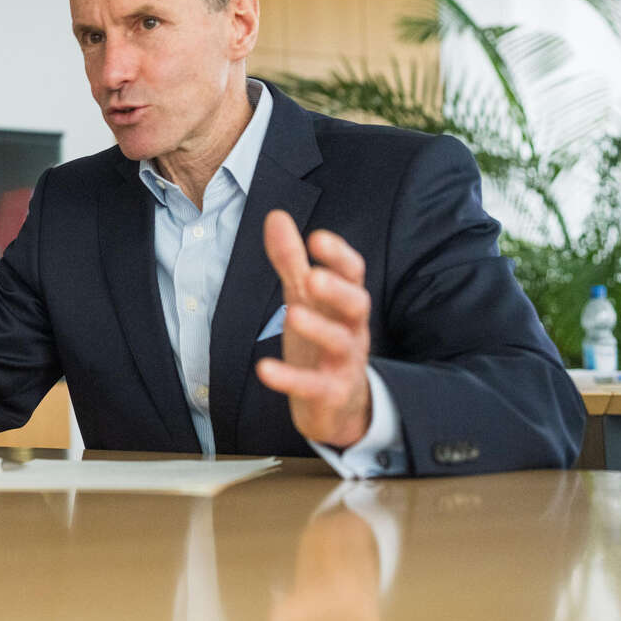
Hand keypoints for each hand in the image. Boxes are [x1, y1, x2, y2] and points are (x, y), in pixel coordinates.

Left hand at [255, 211, 373, 447]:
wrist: (339, 405)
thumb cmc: (321, 341)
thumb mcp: (304, 297)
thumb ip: (291, 260)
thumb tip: (277, 215)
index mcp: (345, 303)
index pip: (352, 275)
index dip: (339, 257)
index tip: (318, 237)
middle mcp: (351, 329)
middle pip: (356, 305)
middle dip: (337, 290)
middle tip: (314, 276)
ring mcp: (344, 362)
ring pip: (340, 343)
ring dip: (318, 328)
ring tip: (292, 313)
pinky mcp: (331, 393)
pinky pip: (314, 386)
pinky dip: (291, 378)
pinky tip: (264, 369)